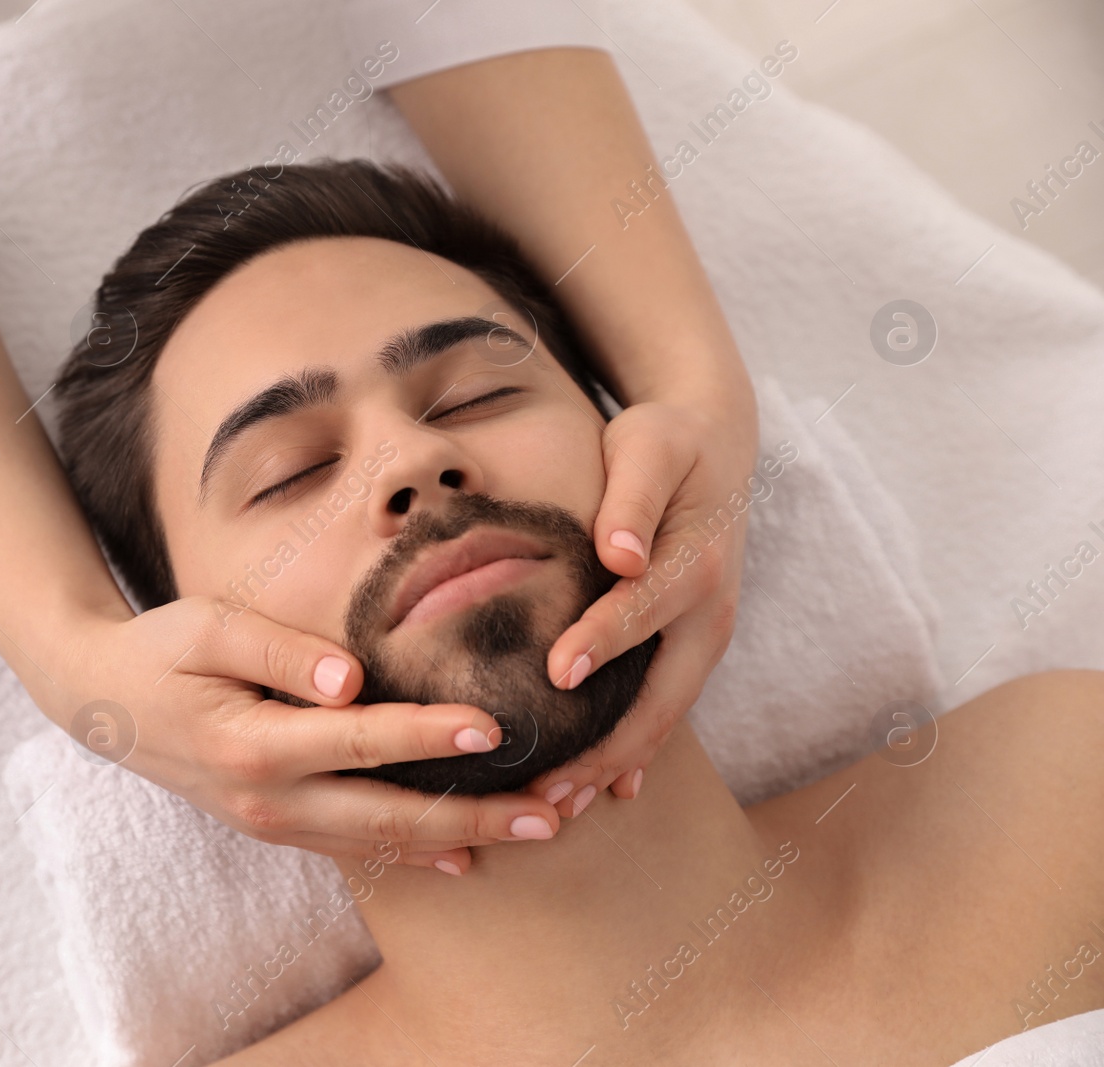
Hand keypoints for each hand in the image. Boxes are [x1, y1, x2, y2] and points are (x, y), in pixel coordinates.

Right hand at [54, 598, 568, 873]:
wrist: (101, 702)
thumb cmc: (159, 650)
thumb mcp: (206, 627)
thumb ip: (279, 649)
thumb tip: (352, 677)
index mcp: (253, 744)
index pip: (359, 741)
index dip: (429, 735)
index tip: (496, 727)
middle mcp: (268, 799)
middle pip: (388, 816)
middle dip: (474, 816)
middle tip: (551, 812)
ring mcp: (272, 822)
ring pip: (380, 843)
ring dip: (459, 838)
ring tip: (535, 831)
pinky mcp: (276, 826)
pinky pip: (354, 850)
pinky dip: (412, 854)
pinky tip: (464, 857)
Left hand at [532, 390, 758, 816]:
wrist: (714, 444)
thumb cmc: (667, 441)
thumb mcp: (650, 446)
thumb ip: (631, 496)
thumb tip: (619, 555)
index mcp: (696, 563)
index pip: (642, 609)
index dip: (602, 641)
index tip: (556, 673)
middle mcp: (708, 615)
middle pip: (658, 695)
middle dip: (606, 747)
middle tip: (549, 788)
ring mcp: (703, 639)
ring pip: (661, 717)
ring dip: (615, 765)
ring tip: (561, 806)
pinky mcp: (688, 648)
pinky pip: (663, 708)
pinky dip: (635, 752)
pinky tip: (606, 792)